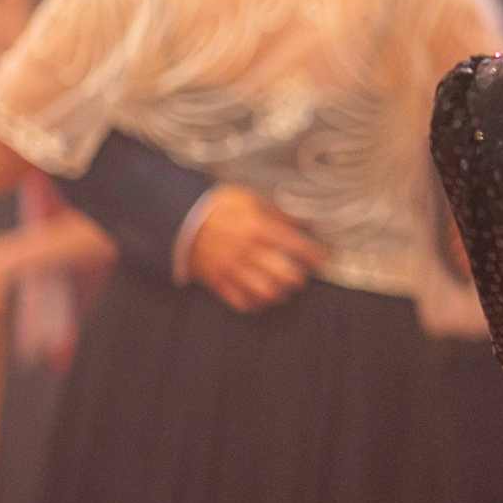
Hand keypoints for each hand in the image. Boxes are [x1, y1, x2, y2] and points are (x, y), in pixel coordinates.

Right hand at [188, 188, 326, 311]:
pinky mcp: (216, 281)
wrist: (178, 218)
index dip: (314, 254)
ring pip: (264, 291)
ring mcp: (231, 268)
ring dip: (279, 292)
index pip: (296, 245)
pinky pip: (239, 301)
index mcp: (258, 228)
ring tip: (284, 288)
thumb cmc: (218, 206)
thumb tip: (302, 222)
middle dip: (298, 277)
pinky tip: (261, 298)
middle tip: (302, 275)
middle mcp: (247, 251)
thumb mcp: (248, 198)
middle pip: (283, 274)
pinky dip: (254, 303)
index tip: (324, 258)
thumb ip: (276, 212)